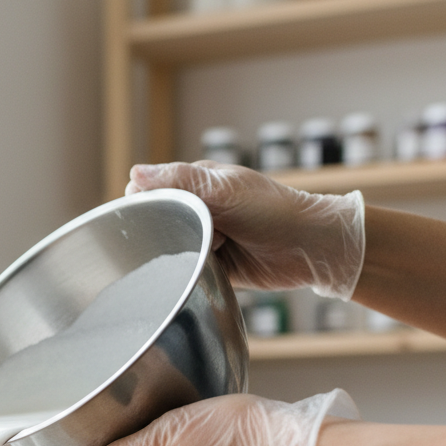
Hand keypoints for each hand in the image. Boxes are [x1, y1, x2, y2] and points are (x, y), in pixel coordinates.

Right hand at [126, 161, 365, 299]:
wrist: (311, 249)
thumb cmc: (273, 211)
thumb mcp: (224, 190)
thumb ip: (180, 180)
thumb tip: (133, 173)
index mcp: (199, 184)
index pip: (153, 190)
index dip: (145, 203)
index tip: (150, 218)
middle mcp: (200, 210)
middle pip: (160, 222)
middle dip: (162, 234)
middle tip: (179, 240)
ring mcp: (207, 238)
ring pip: (172, 249)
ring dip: (178, 255)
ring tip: (199, 254)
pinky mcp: (214, 265)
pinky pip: (189, 270)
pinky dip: (190, 272)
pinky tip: (197, 272)